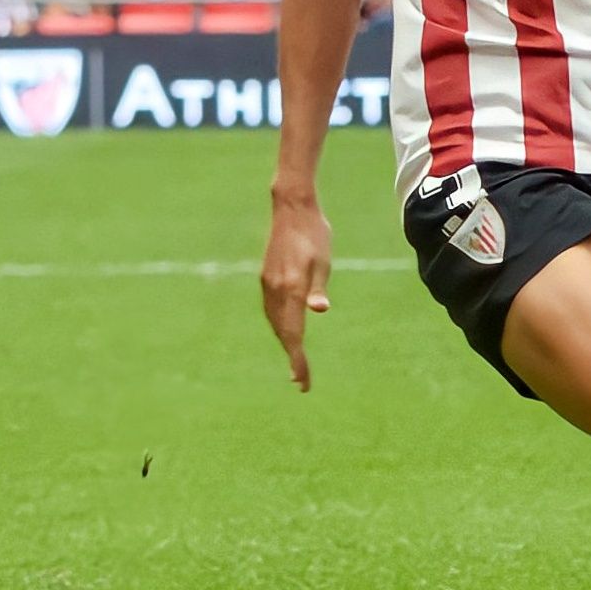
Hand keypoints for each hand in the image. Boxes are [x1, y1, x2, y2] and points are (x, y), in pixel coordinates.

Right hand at [260, 193, 332, 390]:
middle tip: (301, 380)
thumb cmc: (315, 234)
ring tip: (296, 361)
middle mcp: (276, 290)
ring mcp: (268, 284)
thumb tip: (320, 309)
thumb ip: (319, 287)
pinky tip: (286, 330)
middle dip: (292, 357)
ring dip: (285, 343)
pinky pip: (271, 310)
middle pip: (282, 333)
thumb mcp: (323, 260)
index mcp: (291, 288)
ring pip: (275, 322)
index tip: (302, 382)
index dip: (298, 360)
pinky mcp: (267, 277)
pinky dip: (279, 326)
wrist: (291, 208)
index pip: (294, 334)